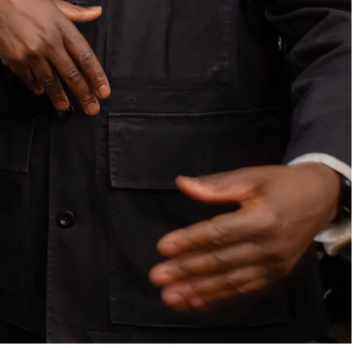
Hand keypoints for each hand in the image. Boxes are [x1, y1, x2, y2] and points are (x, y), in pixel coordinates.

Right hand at [0, 0, 108, 113]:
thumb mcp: (50, 1)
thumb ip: (75, 12)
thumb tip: (96, 11)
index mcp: (61, 26)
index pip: (84, 56)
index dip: (96, 76)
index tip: (103, 91)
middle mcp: (48, 42)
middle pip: (70, 73)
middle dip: (83, 94)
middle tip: (91, 108)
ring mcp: (31, 53)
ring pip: (50, 80)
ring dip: (59, 95)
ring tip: (65, 106)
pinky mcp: (15, 60)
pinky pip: (29, 78)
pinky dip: (36, 86)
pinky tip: (41, 91)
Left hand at [149, 163, 340, 310]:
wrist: (320, 199)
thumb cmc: (280, 184)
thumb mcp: (250, 177)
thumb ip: (216, 185)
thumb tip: (182, 183)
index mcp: (261, 220)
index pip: (218, 234)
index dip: (189, 241)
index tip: (162, 247)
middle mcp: (268, 247)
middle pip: (221, 261)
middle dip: (186, 271)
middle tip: (158, 277)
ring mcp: (273, 265)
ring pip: (230, 281)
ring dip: (199, 290)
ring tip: (171, 296)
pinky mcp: (275, 275)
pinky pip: (244, 289)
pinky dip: (220, 297)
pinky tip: (198, 302)